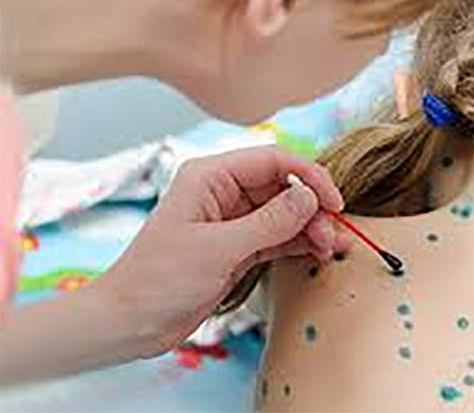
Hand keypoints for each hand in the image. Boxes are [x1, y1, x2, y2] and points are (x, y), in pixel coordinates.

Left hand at [96, 146, 346, 355]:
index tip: (333, 201)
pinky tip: (318, 252)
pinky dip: (299, 243)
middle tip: (330, 235)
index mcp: (210, 177)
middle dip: (311, 208)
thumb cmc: (159, 280)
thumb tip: (310, 197)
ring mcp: (232, 221)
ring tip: (329, 247)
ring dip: (310, 227)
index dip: (308, 176)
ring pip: (284, 213)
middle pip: (283, 187)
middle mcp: (223, 192)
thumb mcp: (218, 249)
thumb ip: (269, 222)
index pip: (273, 160)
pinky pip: (277, 237)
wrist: (131, 323)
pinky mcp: (238, 247)